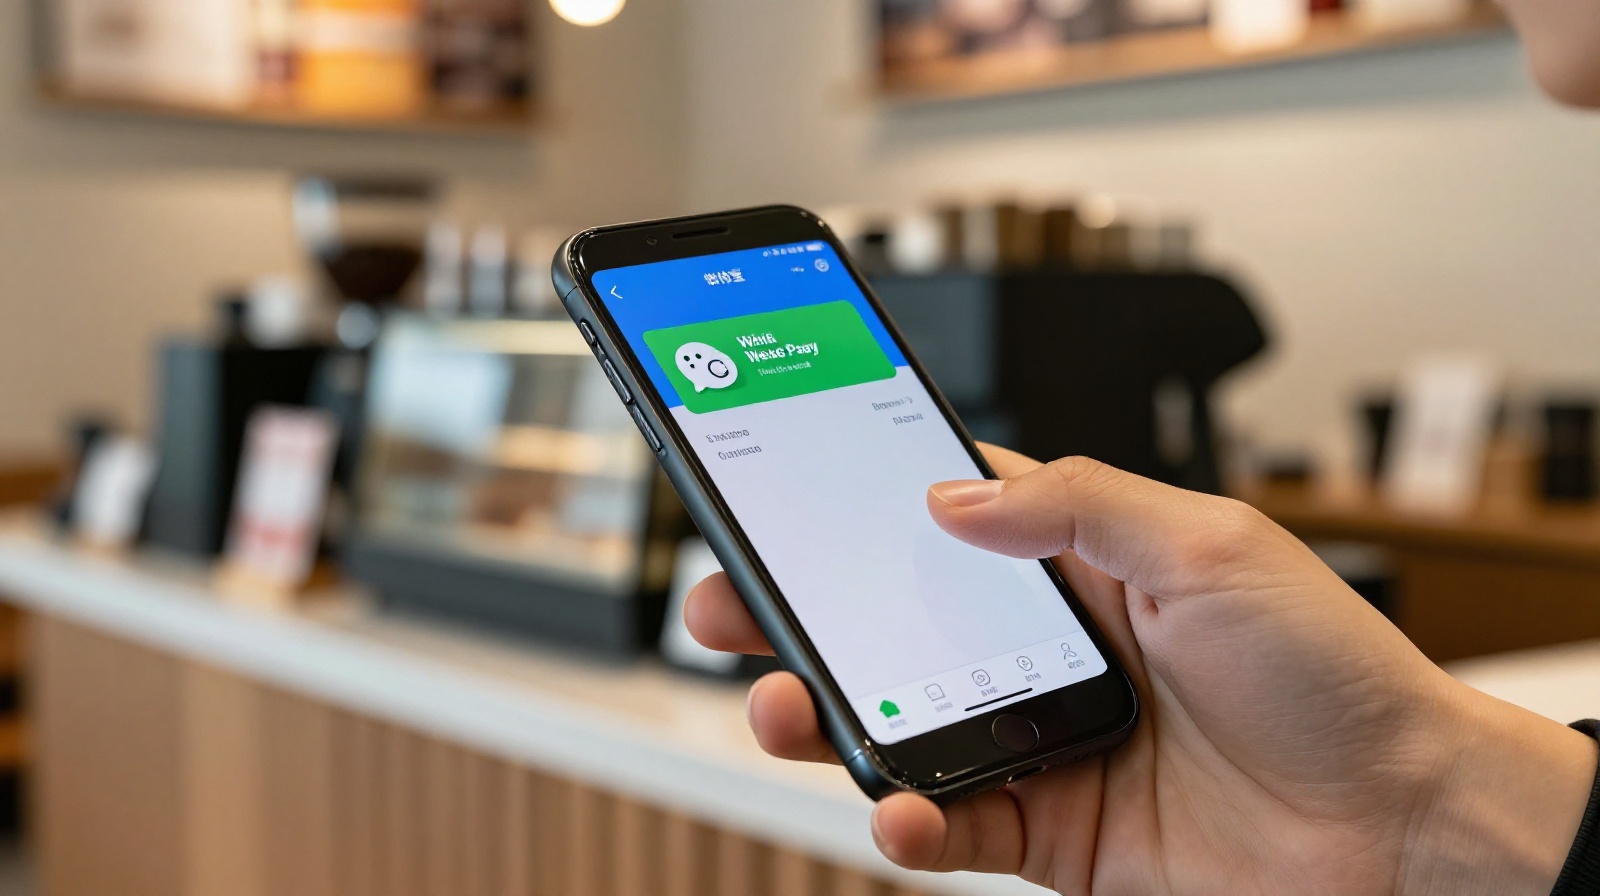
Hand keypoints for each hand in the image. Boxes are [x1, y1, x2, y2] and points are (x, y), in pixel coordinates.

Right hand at [685, 446, 1597, 894]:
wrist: (1403, 824)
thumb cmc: (1331, 672)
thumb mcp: (1209, 546)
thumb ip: (1077, 506)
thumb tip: (950, 493)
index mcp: (1082, 564)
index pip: (945, 516)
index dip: (857, 501)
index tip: (777, 488)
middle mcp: (1047, 648)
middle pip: (890, 623)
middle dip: (798, 615)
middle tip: (726, 605)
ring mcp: (1042, 739)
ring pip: (899, 722)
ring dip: (824, 717)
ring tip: (779, 709)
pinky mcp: (1053, 827)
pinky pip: (953, 823)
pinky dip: (909, 819)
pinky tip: (893, 806)